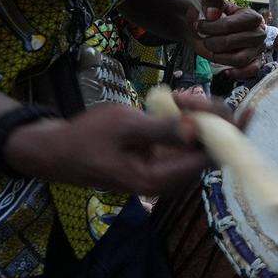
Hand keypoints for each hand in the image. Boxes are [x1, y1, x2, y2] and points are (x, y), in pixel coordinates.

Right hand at [4, 104, 210, 199]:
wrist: (57, 151)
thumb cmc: (86, 137)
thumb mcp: (124, 125)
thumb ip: (163, 129)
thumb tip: (199, 129)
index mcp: (159, 180)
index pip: (208, 157)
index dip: (220, 130)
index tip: (217, 105)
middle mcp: (168, 181)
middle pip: (207, 150)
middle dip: (206, 119)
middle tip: (185, 96)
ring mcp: (164, 172)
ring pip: (198, 144)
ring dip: (195, 118)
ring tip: (178, 97)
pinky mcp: (159, 161)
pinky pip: (184, 142)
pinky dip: (183, 122)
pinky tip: (173, 104)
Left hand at [191, 0, 265, 69]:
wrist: (217, 27)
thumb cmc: (214, 14)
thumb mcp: (210, 0)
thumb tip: (212, 14)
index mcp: (251, 16)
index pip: (228, 25)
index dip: (209, 27)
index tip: (199, 26)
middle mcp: (259, 33)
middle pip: (231, 43)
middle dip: (211, 43)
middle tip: (204, 39)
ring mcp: (259, 48)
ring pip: (238, 59)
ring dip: (218, 57)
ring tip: (211, 51)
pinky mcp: (257, 61)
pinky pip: (250, 71)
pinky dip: (236, 72)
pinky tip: (225, 70)